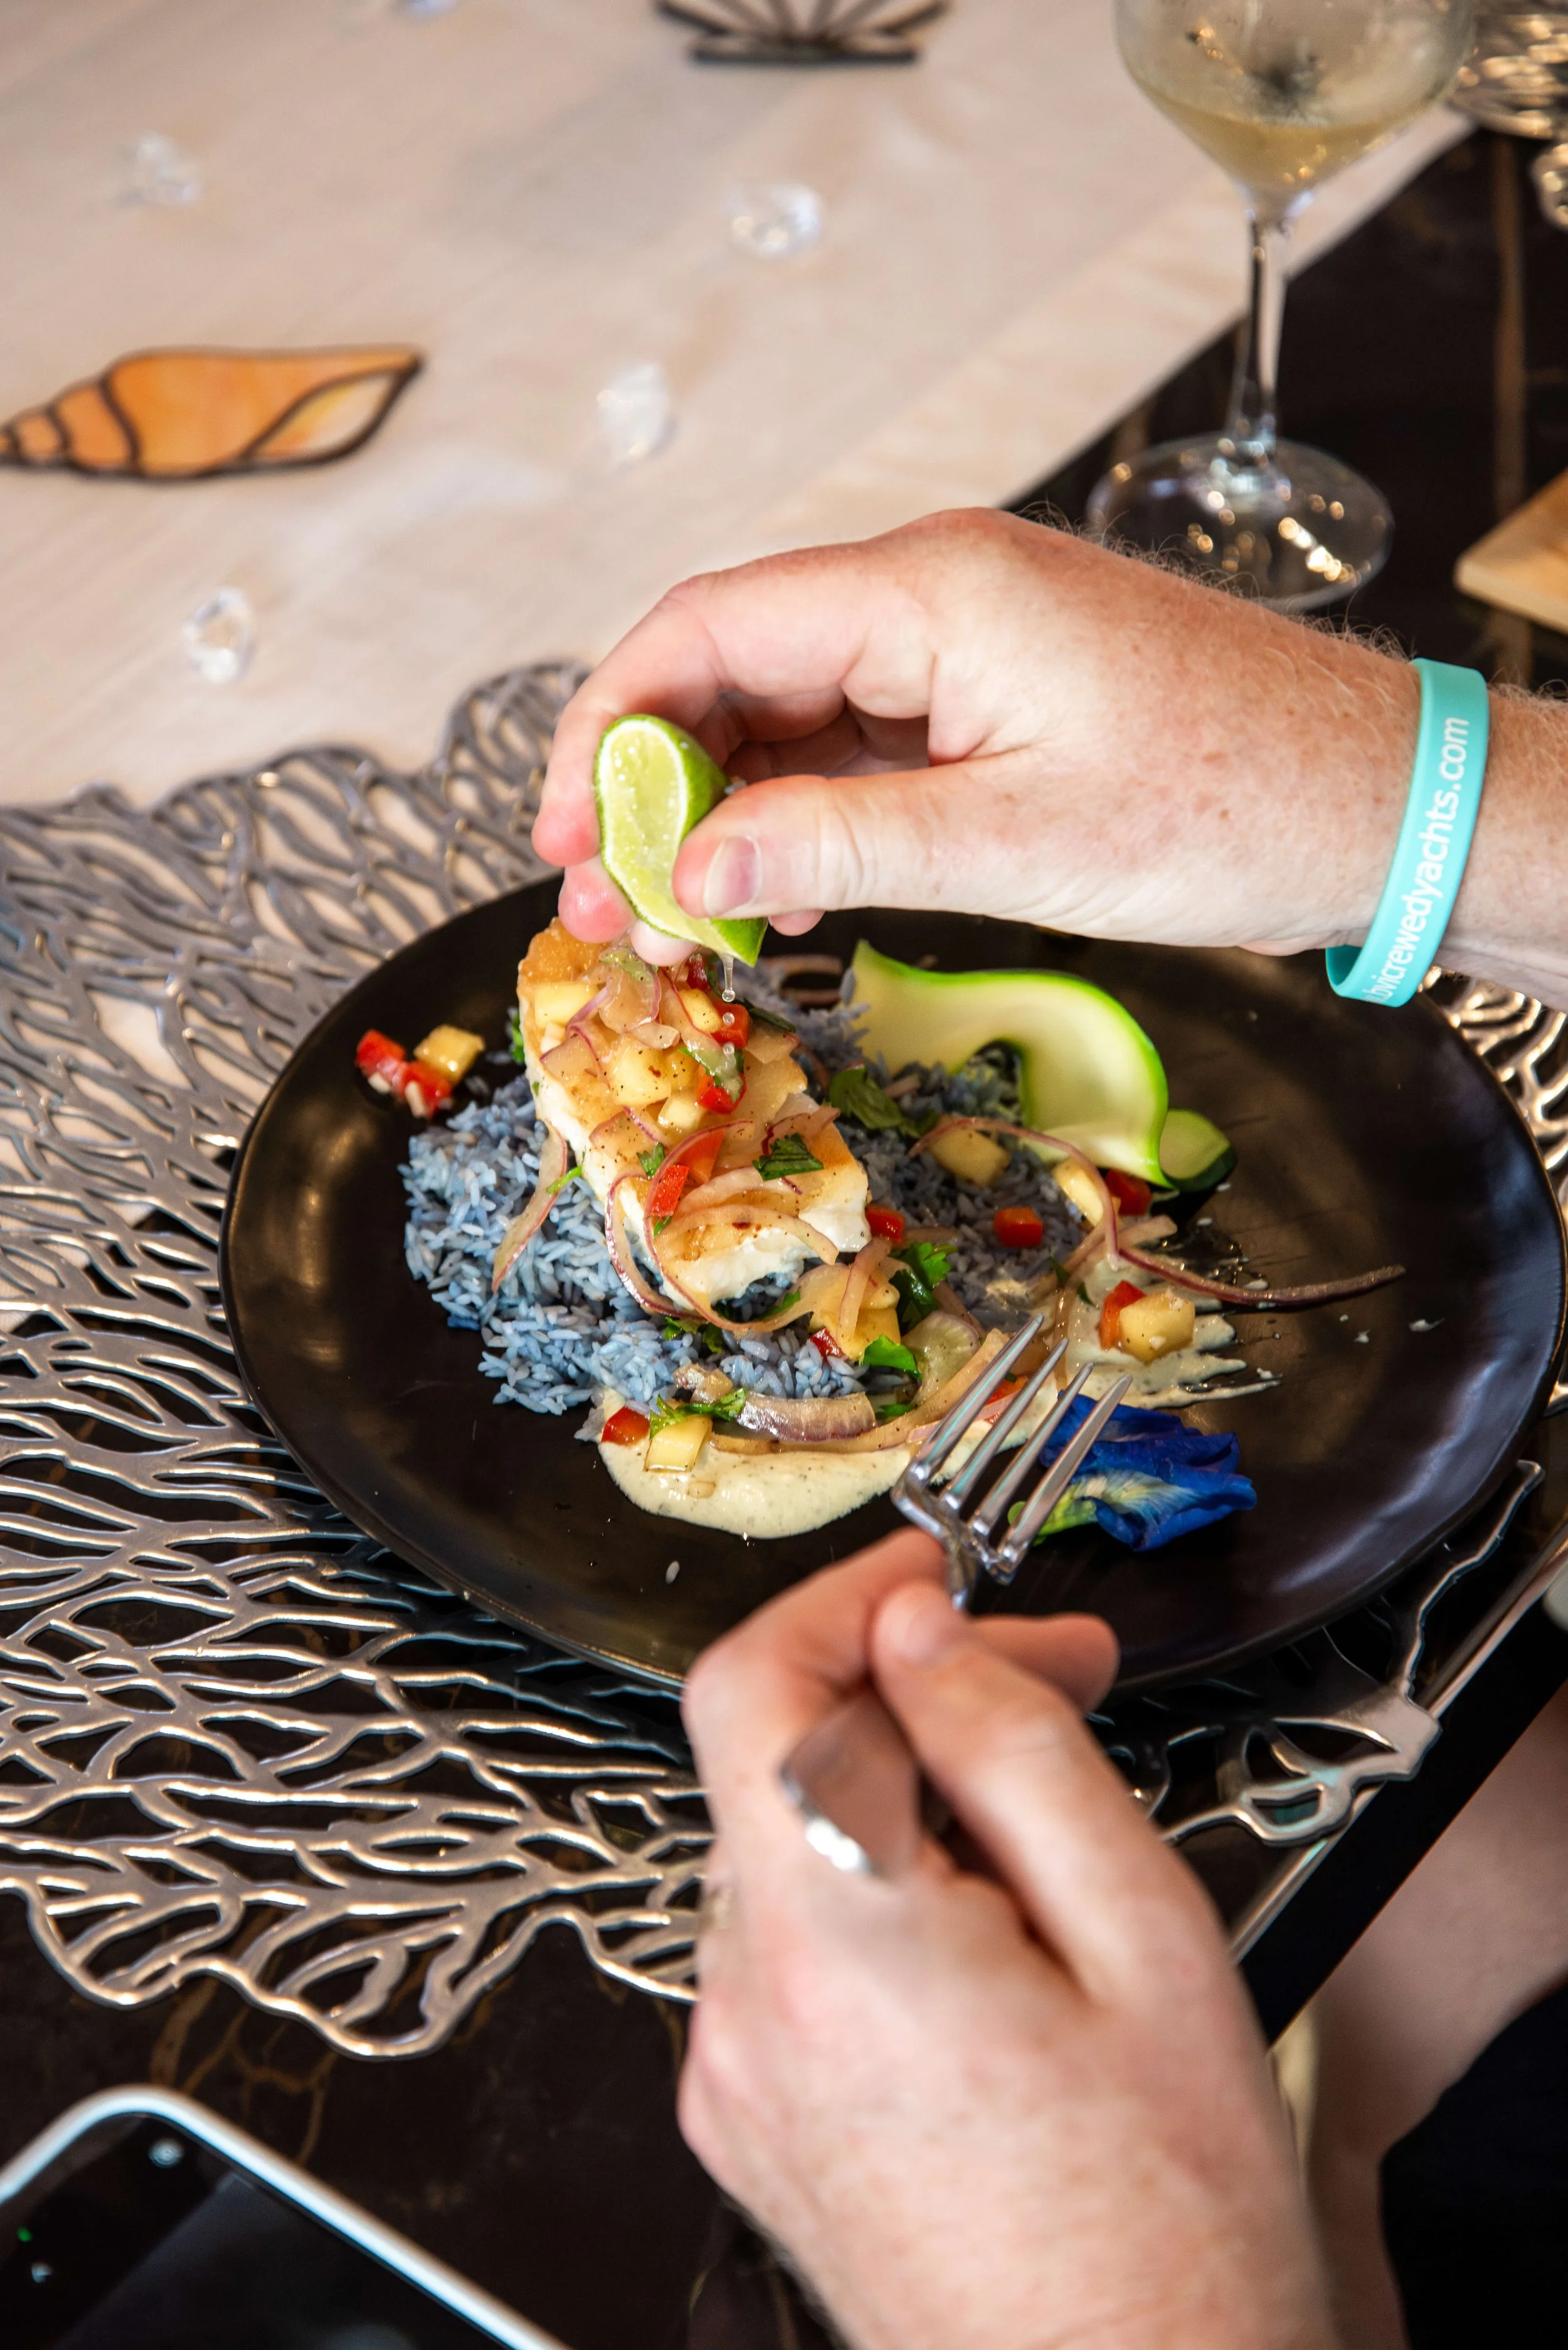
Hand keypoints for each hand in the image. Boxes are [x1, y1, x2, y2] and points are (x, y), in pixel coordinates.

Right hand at [533, 509, 1414, 966]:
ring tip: (668, 931)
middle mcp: (930, 594)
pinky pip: (853, 750)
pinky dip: (796, 823)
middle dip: (647, 790)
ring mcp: (959, 648)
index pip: (706, 629)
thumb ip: (834, 849)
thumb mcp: (1014, 841)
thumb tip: (686, 874)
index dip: (607, 729)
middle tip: (600, 912)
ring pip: (784, 718)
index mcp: (929, 589)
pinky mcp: (987, 702)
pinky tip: (768, 905)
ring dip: (716, 818)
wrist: (1377, 803)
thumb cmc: (1231, 802)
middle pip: (729, 673)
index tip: (559, 834)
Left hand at [681, 1531, 1336, 2349]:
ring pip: (794, 1850)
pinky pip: (793, 1949)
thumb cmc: (1167, 2236)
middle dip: (916, 1697)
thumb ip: (1016, 1749)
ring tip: (1051, 1848)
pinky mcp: (749, 2122)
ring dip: (907, 1802)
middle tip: (1060, 1682)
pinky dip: (878, 1899)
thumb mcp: (1142, 1940)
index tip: (931, 1572)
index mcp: (836, 1942)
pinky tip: (995, 1942)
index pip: (749, 1684)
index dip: (841, 1594)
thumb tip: (924, 1627)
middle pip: (784, 1763)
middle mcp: (746, 2008)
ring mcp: (733, 2075)